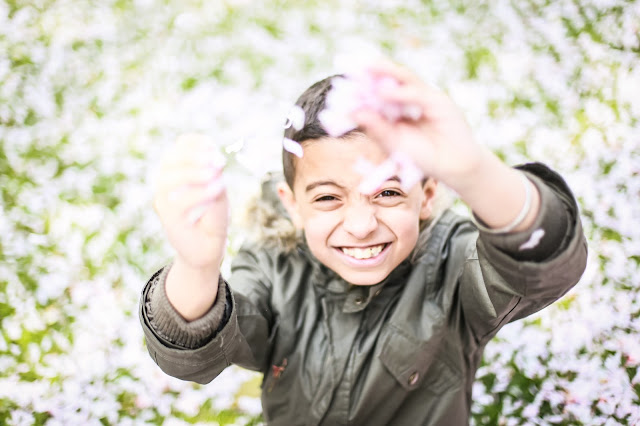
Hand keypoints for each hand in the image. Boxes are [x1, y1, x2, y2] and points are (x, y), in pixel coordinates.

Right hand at [153, 133, 228, 272]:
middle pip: (170, 160)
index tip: (213, 146)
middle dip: (194, 156)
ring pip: (168, 180)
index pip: (179, 147)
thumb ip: (215, 176)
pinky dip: (199, 194)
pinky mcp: (168, 219)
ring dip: (194, 173)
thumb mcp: (218, 190)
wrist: (208, 246)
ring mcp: (164, 201)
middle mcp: (166, 184)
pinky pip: (178, 203)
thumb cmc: (212, 216)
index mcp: (177, 171)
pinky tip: (216, 190)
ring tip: (215, 174)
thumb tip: (215, 161)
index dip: (194, 143)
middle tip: (219, 160)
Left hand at [351, 60, 484, 190]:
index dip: (360, 89)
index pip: (375, 94)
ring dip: (385, 71)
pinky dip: (400, 92)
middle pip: (388, 81)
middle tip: (351, 67)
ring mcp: (424, 98)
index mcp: (395, 110)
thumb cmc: (423, 157)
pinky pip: (417, 93)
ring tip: (367, 67)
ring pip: (403, 79)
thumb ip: (376, 128)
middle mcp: (408, 100)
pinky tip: (384, 91)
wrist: (453, 167)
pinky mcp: (438, 101)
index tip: (339, 86)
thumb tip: (354, 112)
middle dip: (371, 73)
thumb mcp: (394, 144)